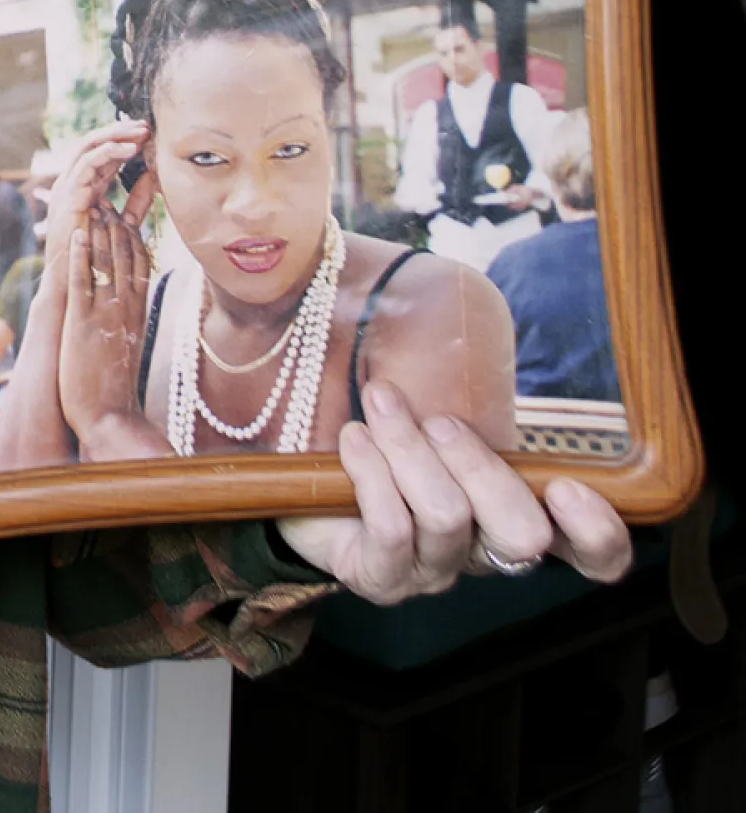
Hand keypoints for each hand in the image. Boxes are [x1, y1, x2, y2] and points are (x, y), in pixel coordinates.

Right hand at [42, 121, 156, 288]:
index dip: (123, 139)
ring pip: (88, 147)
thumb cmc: (97, 256)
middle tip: (145, 125)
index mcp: (83, 186)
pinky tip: (129, 150)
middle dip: (119, 131)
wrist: (72, 282)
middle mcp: (71, 182)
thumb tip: (155, 177)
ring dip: (116, 137)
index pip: (101, 151)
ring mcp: (66, 187)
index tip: (149, 134)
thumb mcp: (124, 221)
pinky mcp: (68, 196)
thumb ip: (138, 201)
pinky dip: (108, 153)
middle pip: (92, 143)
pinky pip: (86, 165)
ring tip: (140, 133)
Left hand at [58, 208, 152, 451]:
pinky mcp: (82, 322)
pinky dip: (80, 254)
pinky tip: (76, 232)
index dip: (133, 236)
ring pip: (105, 262)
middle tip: (108, 199)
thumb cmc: (114, 382)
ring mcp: (105, 313)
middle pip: (125, 256)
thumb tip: (128, 300)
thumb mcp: (128, 343)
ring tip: (94, 205)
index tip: (126, 213)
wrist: (109, 416)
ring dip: (99, 231)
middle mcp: (126, 308)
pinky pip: (82, 281)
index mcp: (138, 311)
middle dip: (117, 225)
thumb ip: (128, 318)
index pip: (140, 264)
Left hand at [273, 380, 634, 602]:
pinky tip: (352, 439)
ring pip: (449, 517)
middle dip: (481, 466)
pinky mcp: (382, 579)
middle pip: (521, 533)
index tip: (569, 488)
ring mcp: (435, 571)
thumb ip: (467, 400)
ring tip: (380, 406)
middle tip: (440, 422)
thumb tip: (466, 323)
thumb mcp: (434, 418)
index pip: (593, 555)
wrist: (305, 483)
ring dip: (410, 448)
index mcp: (515, 517)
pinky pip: (390, 528)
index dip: (597, 533)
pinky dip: (370, 470)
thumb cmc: (385, 441)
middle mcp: (484, 553)